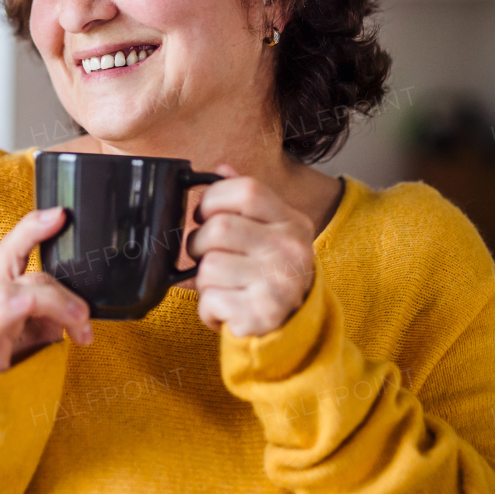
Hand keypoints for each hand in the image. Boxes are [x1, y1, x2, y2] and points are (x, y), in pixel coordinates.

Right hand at [0, 207, 94, 372]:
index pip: (14, 247)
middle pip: (35, 276)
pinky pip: (4, 309)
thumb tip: (84, 303)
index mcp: (4, 287)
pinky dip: (26, 307)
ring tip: (79, 330)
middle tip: (86, 322)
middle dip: (67, 296)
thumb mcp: (42, 332)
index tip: (61, 214)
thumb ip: (57, 310)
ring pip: (26, 291)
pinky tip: (40, 318)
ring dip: (60, 306)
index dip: (34, 227)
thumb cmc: (12, 366)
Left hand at [187, 165, 316, 336]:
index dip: (213, 199)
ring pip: (208, 267)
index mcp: (292, 222)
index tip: (205, 215)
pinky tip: (228, 307)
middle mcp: (291, 249)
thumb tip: (221, 169)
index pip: (246, 190)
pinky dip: (208, 308)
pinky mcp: (262, 315)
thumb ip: (246, 200)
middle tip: (206, 255)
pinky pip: (209, 301)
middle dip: (199, 244)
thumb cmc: (271, 271)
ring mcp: (279, 283)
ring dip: (204, 280)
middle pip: (218, 228)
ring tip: (224, 285)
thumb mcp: (269, 230)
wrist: (295, 324)